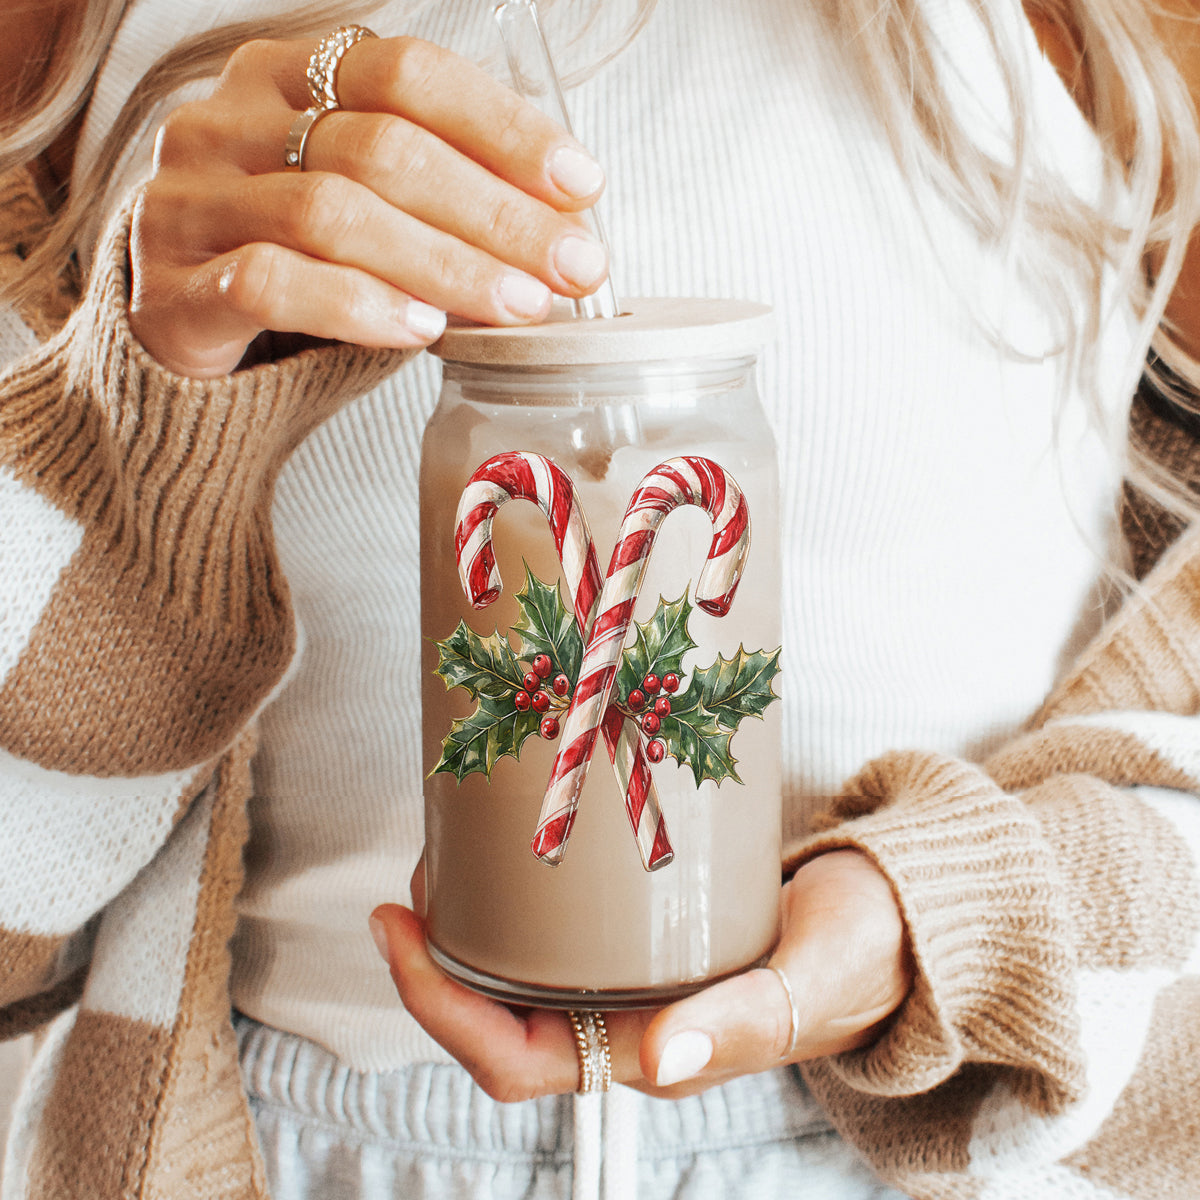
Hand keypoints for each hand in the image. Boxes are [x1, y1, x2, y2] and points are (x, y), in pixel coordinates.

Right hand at [129, 35, 608, 376]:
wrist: (176, 325)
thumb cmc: (294, 258)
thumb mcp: (366, 202)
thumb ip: (441, 196)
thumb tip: (565, 224)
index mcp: (285, 76)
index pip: (406, 73)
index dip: (502, 126)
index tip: (581, 184)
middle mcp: (229, 120)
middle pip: (381, 147)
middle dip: (495, 212)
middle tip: (571, 265)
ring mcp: (192, 199)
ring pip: (332, 213)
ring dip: (444, 263)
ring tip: (517, 305)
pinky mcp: (171, 287)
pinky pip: (270, 282)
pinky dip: (359, 305)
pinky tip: (421, 329)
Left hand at [369, 849, 912, 1101]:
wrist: (892, 922)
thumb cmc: (860, 954)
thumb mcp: (811, 980)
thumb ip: (745, 1019)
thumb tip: (661, 1054)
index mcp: (651, 1052)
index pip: (511, 1061)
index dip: (439, 1006)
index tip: (397, 927)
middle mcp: (625, 1024)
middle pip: (493, 1018)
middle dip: (435, 960)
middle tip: (413, 880)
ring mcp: (631, 982)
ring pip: (518, 974)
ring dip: (469, 927)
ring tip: (445, 858)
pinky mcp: (642, 939)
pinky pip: (557, 933)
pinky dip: (517, 898)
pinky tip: (509, 849)